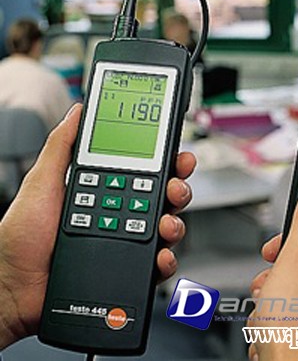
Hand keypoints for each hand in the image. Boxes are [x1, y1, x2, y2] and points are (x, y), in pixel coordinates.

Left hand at [0, 104, 195, 348]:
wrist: (13, 288)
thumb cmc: (22, 238)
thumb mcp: (41, 183)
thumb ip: (61, 146)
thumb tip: (77, 112)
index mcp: (105, 192)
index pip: (144, 173)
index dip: (165, 163)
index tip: (178, 155)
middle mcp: (120, 215)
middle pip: (162, 199)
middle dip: (177, 190)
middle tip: (175, 187)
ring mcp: (126, 242)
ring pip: (166, 229)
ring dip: (175, 224)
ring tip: (166, 224)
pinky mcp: (128, 268)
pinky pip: (157, 264)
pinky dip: (167, 260)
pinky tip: (161, 256)